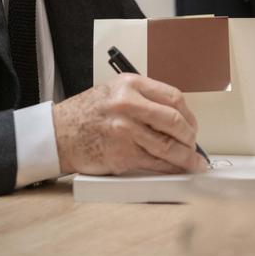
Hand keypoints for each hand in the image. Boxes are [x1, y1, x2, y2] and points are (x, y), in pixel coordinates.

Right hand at [52, 74, 208, 176]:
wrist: (60, 133)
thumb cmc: (87, 113)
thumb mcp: (115, 92)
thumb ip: (143, 99)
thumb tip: (176, 116)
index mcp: (130, 85)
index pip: (173, 97)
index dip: (189, 115)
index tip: (192, 125)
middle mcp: (129, 106)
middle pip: (174, 122)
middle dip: (191, 137)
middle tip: (194, 144)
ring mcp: (125, 131)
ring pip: (168, 147)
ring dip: (186, 157)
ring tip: (194, 162)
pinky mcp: (122, 155)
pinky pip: (155, 164)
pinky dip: (170, 169)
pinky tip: (177, 169)